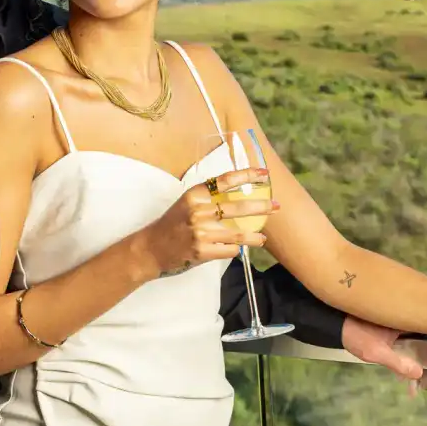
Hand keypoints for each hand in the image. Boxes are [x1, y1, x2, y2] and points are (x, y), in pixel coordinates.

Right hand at [136, 168, 276, 277]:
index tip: (264, 174)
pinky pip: (229, 249)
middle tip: (276, 206)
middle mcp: (198, 211)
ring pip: (238, 233)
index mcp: (194, 195)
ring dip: (255, 236)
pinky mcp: (202, 251)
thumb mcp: (186, 203)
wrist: (151, 249)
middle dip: (261, 206)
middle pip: (238, 207)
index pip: (225, 180)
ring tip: (263, 237)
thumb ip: (208, 198)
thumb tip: (238, 194)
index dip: (247, 175)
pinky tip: (238, 249)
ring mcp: (201, 232)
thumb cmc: (171, 224)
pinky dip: (236, 249)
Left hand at [341, 318, 426, 396]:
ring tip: (415, 387)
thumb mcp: (374, 351)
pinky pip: (406, 347)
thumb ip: (397, 362)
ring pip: (416, 346)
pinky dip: (407, 361)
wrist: (333, 324)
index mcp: (405, 318)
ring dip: (418, 365)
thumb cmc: (354, 333)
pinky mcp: (391, 333)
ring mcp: (398, 327)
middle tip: (425, 385)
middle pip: (426, 342)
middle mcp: (405, 320)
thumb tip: (419, 373)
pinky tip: (405, 378)